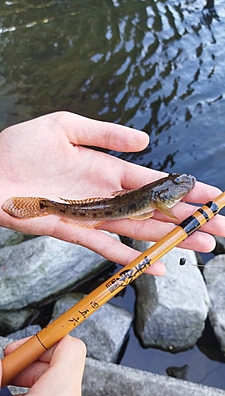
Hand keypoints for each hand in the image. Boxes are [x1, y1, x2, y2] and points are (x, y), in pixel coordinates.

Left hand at [0, 111, 223, 275]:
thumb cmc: (22, 146)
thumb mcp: (68, 127)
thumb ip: (107, 133)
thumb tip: (145, 141)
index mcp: (109, 170)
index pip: (156, 182)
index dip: (186, 190)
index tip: (214, 197)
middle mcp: (107, 196)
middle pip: (157, 211)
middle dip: (190, 221)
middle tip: (220, 230)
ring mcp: (93, 217)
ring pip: (141, 231)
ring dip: (172, 240)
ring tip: (203, 247)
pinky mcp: (74, 232)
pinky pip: (108, 249)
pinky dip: (132, 260)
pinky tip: (157, 268)